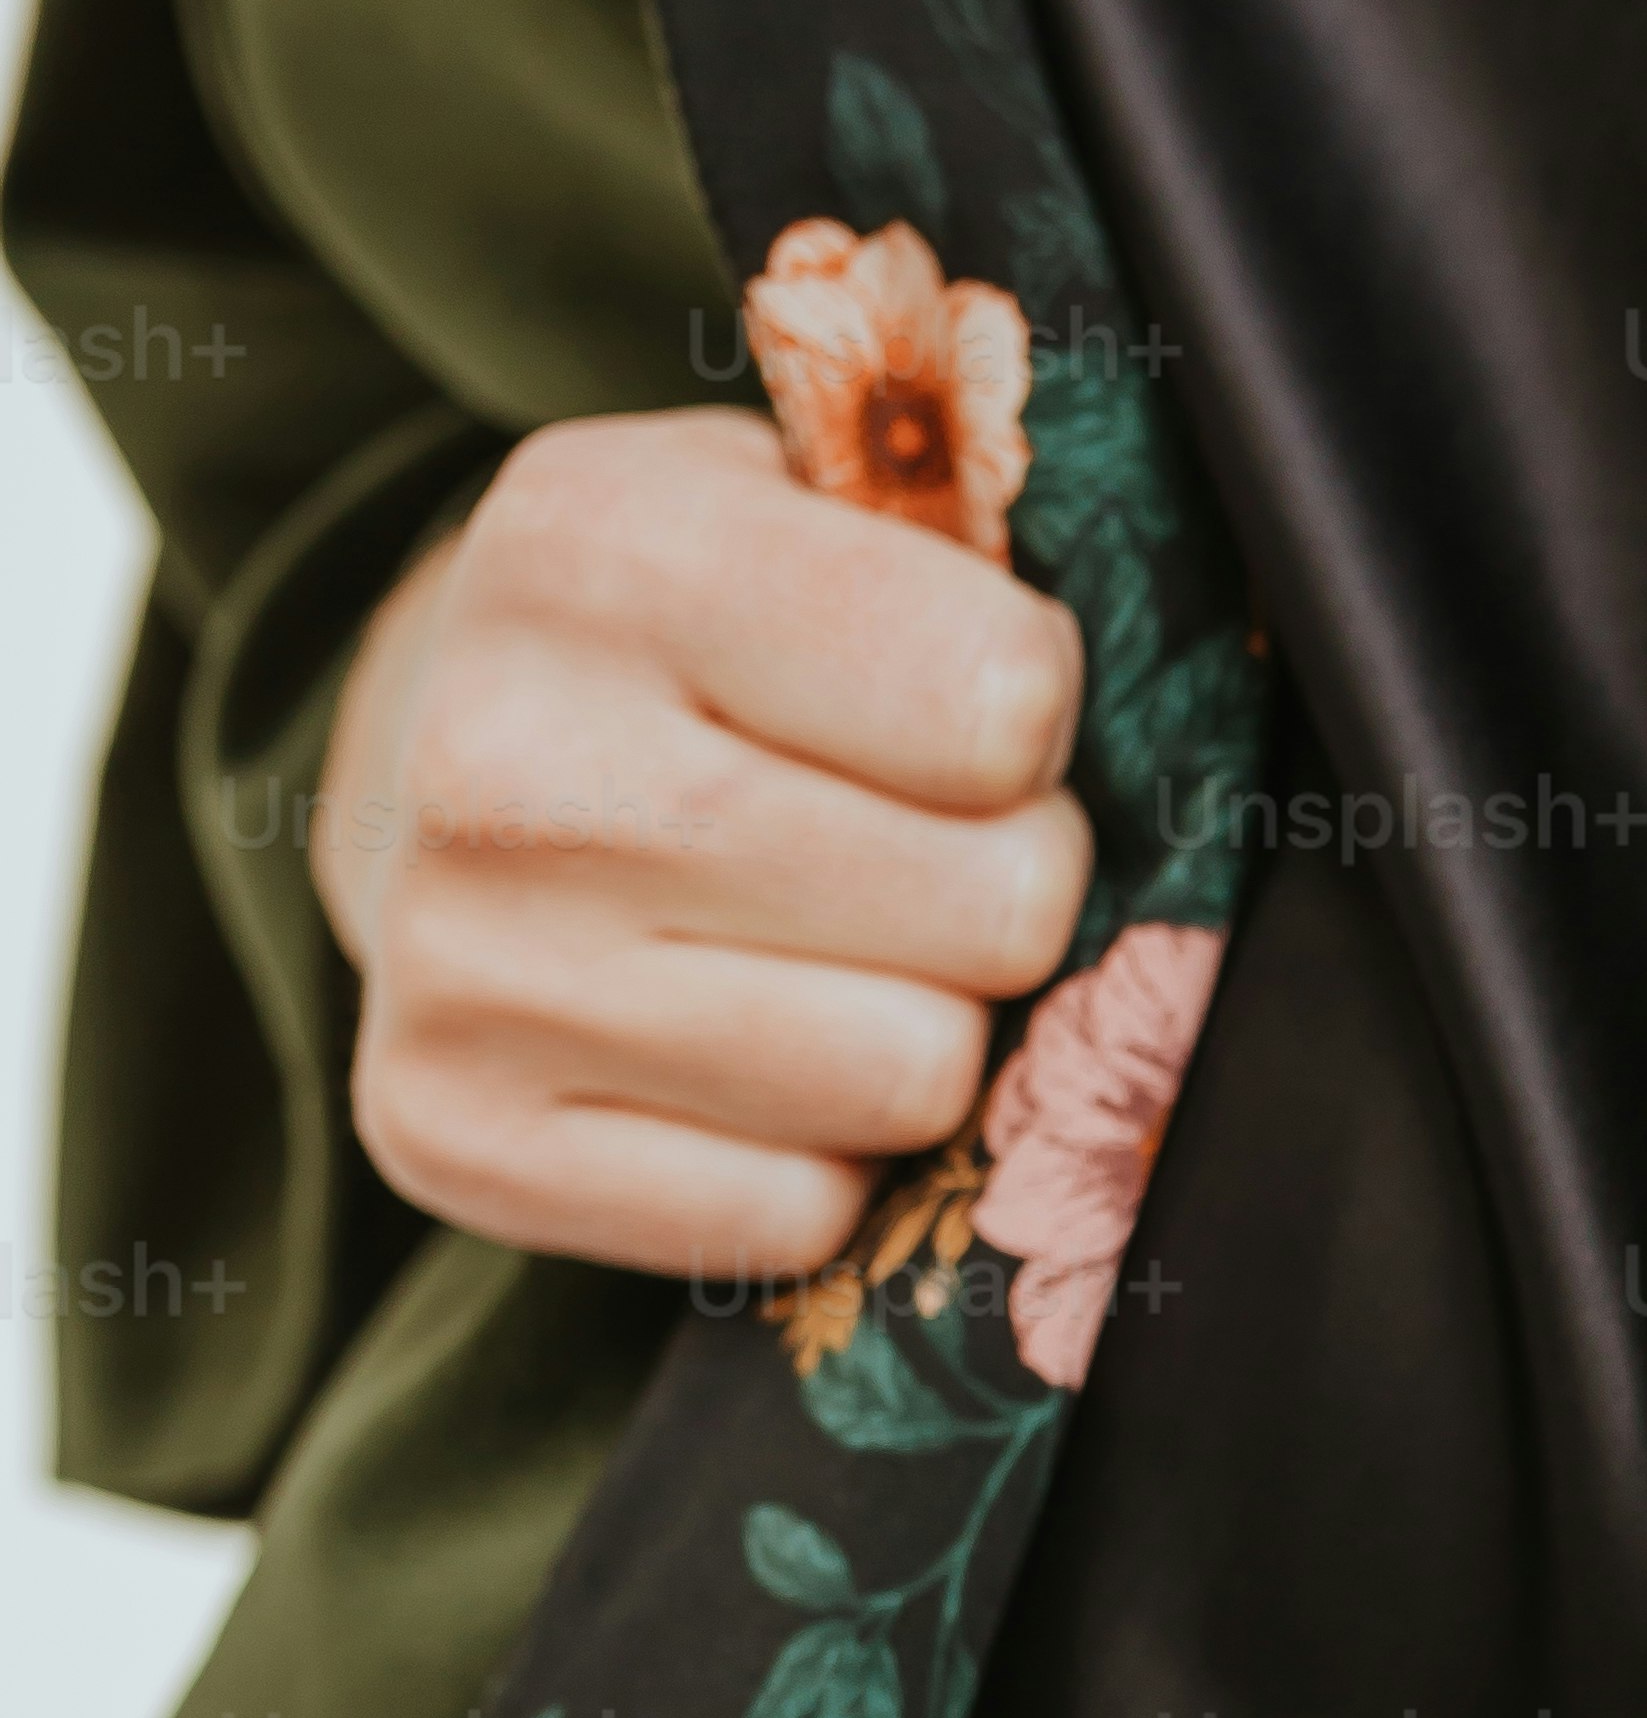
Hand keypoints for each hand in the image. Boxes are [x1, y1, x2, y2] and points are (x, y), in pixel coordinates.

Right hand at [319, 405, 1089, 1276]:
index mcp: (603, 546)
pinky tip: (740, 1057)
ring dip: (925, 1030)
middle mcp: (503, 757)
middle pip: (995, 911)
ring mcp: (463, 965)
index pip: (1004, 705)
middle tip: (923, 854)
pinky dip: (813, 1160)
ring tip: (835, 951)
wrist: (410, 766)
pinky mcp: (451, 1136)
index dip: (1038, 723)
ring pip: (911, 1079)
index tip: (976, 714)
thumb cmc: (687, 635)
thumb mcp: (804, 500)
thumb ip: (966, 551)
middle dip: (1007, 888)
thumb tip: (1165, 694)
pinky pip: (795, 1217)